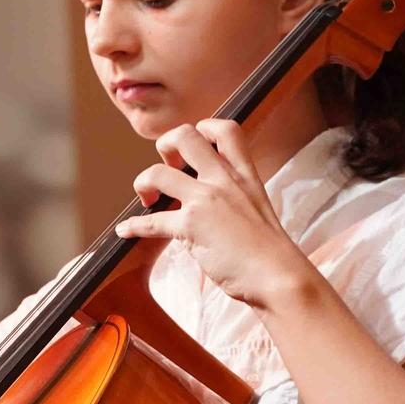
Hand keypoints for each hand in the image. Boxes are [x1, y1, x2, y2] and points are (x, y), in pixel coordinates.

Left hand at [113, 119, 311, 307]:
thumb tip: (209, 206)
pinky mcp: (190, 226)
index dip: (204, 127)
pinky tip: (125, 230)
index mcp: (244, 175)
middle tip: (166, 164)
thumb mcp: (258, 210)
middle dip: (166, 144)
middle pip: (185, 137)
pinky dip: (133, 226)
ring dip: (143, 182)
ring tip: (147, 198)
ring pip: (157, 173)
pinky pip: (150, 221)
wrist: (278, 275)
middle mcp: (224, 180)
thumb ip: (235, 198)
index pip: (226, 130)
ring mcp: (205, 200)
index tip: (195, 142)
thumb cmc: (270, 253)